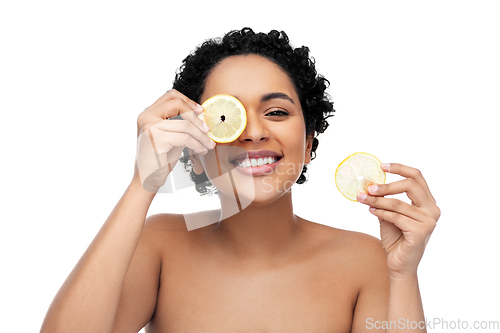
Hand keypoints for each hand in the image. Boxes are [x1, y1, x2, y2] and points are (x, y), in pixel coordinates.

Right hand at [133, 89, 214, 191]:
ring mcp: (150, 126)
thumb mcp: (169, 135)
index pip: (171, 95)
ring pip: (185, 125)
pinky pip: (185, 138)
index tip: (201, 111)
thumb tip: (201, 115)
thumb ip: (179, 123)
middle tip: (207, 130)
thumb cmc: (159, 159)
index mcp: (148, 113)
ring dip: (201, 136)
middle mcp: (146, 116)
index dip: (188, 101)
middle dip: (196, 118)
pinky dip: (197, 144)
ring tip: (208, 145)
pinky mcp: (156, 139)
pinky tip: (201, 151)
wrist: (146, 179)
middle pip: (178, 105)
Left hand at [357, 163, 439, 278]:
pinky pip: (396, 217)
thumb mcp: (389, 214)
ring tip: (363, 199)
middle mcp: (432, 209)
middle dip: (386, 185)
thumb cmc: (395, 238)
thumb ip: (385, 199)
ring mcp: (429, 221)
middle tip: (369, 187)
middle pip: (411, 185)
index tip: (382, 166)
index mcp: (427, 202)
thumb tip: (369, 184)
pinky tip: (371, 211)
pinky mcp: (421, 231)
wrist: (399, 264)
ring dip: (377, 200)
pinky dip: (381, 212)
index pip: (417, 177)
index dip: (400, 168)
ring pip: (399, 203)